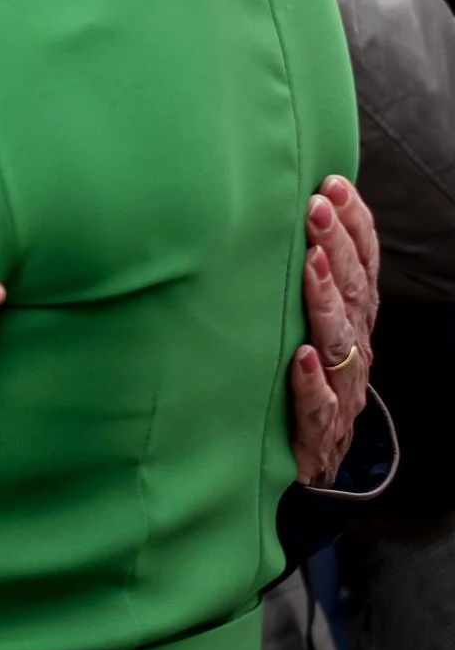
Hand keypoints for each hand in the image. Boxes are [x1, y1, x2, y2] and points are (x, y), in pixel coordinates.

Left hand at [290, 176, 378, 486]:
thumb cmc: (295, 384)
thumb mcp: (304, 329)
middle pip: (354, 295)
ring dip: (324, 300)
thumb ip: (304, 283)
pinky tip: (301, 356)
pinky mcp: (314, 434)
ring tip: (308, 261)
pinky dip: (309, 381)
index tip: (335, 183)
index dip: (355, 228)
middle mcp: (353, 354)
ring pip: (339, 342)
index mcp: (353, 326)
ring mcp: (339, 392)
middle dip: (336, 247)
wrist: (306, 466)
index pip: (363, 269)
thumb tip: (285, 215)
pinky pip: (316, 407)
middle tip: (316, 206)